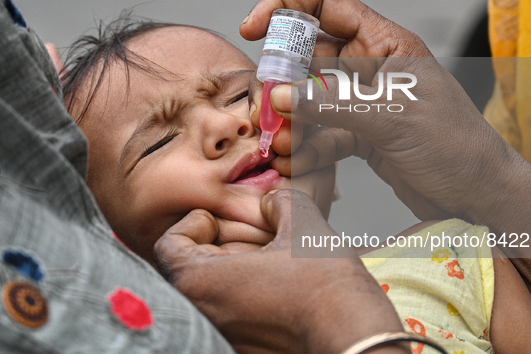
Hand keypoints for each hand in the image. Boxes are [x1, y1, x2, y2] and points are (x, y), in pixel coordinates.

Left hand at [153, 190, 408, 353]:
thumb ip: (277, 201)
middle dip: (218, 245)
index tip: (224, 221)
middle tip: (251, 236)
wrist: (354, 335)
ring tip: (268, 260)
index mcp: (200, 283)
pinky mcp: (244, 348)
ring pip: (211, 293)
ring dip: (233, 270)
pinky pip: (231, 314)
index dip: (196, 223)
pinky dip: (245, 295)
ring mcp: (223, 336)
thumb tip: (270, 202)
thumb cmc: (325, 284)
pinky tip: (278, 287)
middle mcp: (203, 315)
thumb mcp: (301, 221)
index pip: (168, 246)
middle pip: (188, 270)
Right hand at [241, 0, 501, 221]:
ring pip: (310, 101)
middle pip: (308, 58)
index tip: (254, 29)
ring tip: (280, 145)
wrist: (477, 195)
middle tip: (264, 106)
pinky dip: (306, 149)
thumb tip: (280, 97)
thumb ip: (332, 105)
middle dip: (281, 80)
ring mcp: (363, 103)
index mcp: (383, 43)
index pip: (325, 5)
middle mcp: (369, 68)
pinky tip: (295, 164)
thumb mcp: (392, 118)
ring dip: (290, 122)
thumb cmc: (455, 145)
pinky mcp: (360, 135)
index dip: (285, 7)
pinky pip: (321, 135)